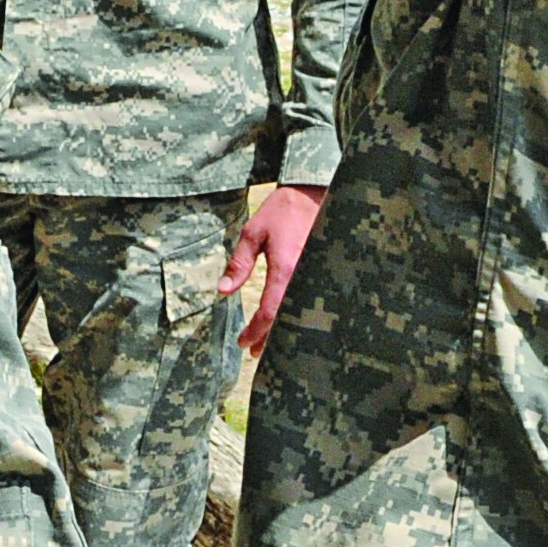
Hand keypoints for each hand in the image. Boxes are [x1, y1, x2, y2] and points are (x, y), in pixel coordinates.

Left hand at [222, 183, 326, 357]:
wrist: (314, 193)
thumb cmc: (282, 211)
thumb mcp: (253, 234)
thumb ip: (239, 264)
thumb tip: (223, 291)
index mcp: (285, 269)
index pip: (269, 312)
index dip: (255, 332)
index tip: (242, 343)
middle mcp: (305, 278)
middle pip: (288, 321)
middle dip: (271, 339)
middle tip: (256, 353)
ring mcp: (318, 276)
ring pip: (302, 315)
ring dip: (286, 332)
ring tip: (270, 345)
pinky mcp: (325, 273)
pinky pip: (312, 303)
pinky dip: (300, 317)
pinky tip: (291, 323)